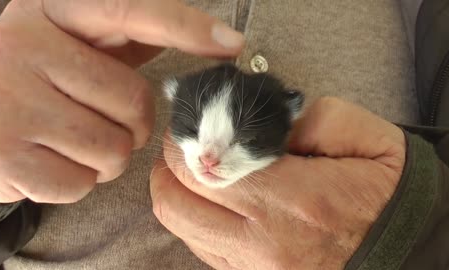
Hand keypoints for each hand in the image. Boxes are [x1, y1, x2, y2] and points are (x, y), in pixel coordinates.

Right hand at [0, 0, 243, 202]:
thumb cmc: (50, 77)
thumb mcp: (86, 41)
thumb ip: (141, 35)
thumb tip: (223, 43)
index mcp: (50, 8)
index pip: (129, 10)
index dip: (184, 26)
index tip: (231, 44)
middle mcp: (18, 47)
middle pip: (133, 102)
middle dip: (133, 122)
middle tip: (100, 114)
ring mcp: (3, 100)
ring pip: (112, 150)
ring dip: (108, 155)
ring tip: (76, 137)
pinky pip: (80, 183)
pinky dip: (80, 180)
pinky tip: (54, 157)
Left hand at [151, 97, 405, 269]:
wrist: (402, 248)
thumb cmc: (383, 192)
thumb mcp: (365, 138)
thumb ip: (310, 118)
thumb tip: (260, 120)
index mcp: (295, 200)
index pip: (206, 166)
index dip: (187, 138)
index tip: (191, 122)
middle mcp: (265, 241)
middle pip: (178, 200)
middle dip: (169, 164)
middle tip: (183, 142)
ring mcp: (254, 267)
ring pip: (181, 227)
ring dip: (176, 191)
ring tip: (192, 169)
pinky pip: (201, 246)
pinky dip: (194, 218)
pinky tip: (212, 200)